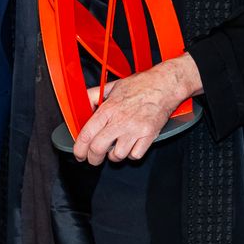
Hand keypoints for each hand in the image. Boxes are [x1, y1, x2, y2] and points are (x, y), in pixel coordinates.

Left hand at [73, 54, 200, 165]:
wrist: (164, 85)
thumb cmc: (140, 84)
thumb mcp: (113, 86)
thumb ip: (94, 95)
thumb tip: (82, 104)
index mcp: (108, 109)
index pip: (87, 134)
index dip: (79, 149)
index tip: (79, 154)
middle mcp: (120, 120)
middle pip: (98, 149)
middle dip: (93, 159)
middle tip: (94, 159)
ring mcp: (135, 129)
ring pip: (117, 155)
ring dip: (115, 155)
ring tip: (117, 147)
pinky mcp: (149, 135)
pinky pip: (135, 155)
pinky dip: (132, 154)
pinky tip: (132, 145)